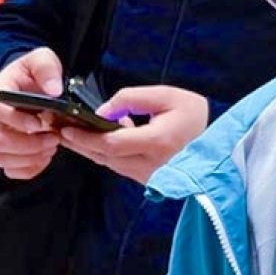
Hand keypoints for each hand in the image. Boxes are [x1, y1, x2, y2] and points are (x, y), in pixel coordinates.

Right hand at [0, 48, 65, 180]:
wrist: (30, 84)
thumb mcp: (41, 59)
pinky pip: (11, 170)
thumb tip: (54, 90)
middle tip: (54, 138)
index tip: (42, 123)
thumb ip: (47, 69)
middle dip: (29, 144)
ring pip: (2, 158)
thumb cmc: (33, 72)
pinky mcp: (7, 151)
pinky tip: (45, 156)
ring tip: (51, 146)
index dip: (20, 121)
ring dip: (30, 158)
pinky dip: (30, 169)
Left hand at [58, 85, 210, 186]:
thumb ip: (133, 99)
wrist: (217, 147)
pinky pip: (117, 166)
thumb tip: (105, 112)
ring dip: (87, 150)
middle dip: (79, 143)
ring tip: (68, 134)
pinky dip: (102, 154)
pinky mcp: (146, 178)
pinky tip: (91, 141)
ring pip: (108, 163)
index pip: (111, 144)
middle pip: (103, 157)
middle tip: (58, 130)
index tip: (67, 127)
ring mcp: (147, 175)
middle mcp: (149, 164)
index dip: (85, 137)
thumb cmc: (194, 118)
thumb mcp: (168, 96)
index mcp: (156, 142)